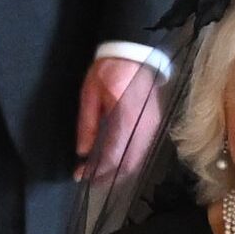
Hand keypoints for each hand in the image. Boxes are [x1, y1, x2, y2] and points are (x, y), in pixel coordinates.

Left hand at [74, 57, 163, 181]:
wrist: (134, 53)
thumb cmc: (108, 71)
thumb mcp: (90, 94)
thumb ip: (87, 125)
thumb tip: (83, 152)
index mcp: (126, 119)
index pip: (112, 156)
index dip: (96, 170)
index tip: (80, 174)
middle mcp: (143, 128)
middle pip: (128, 164)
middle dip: (108, 176)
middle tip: (89, 179)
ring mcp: (152, 127)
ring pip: (138, 160)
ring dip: (119, 171)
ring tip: (99, 173)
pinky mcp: (155, 124)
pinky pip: (142, 151)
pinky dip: (128, 161)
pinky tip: (114, 161)